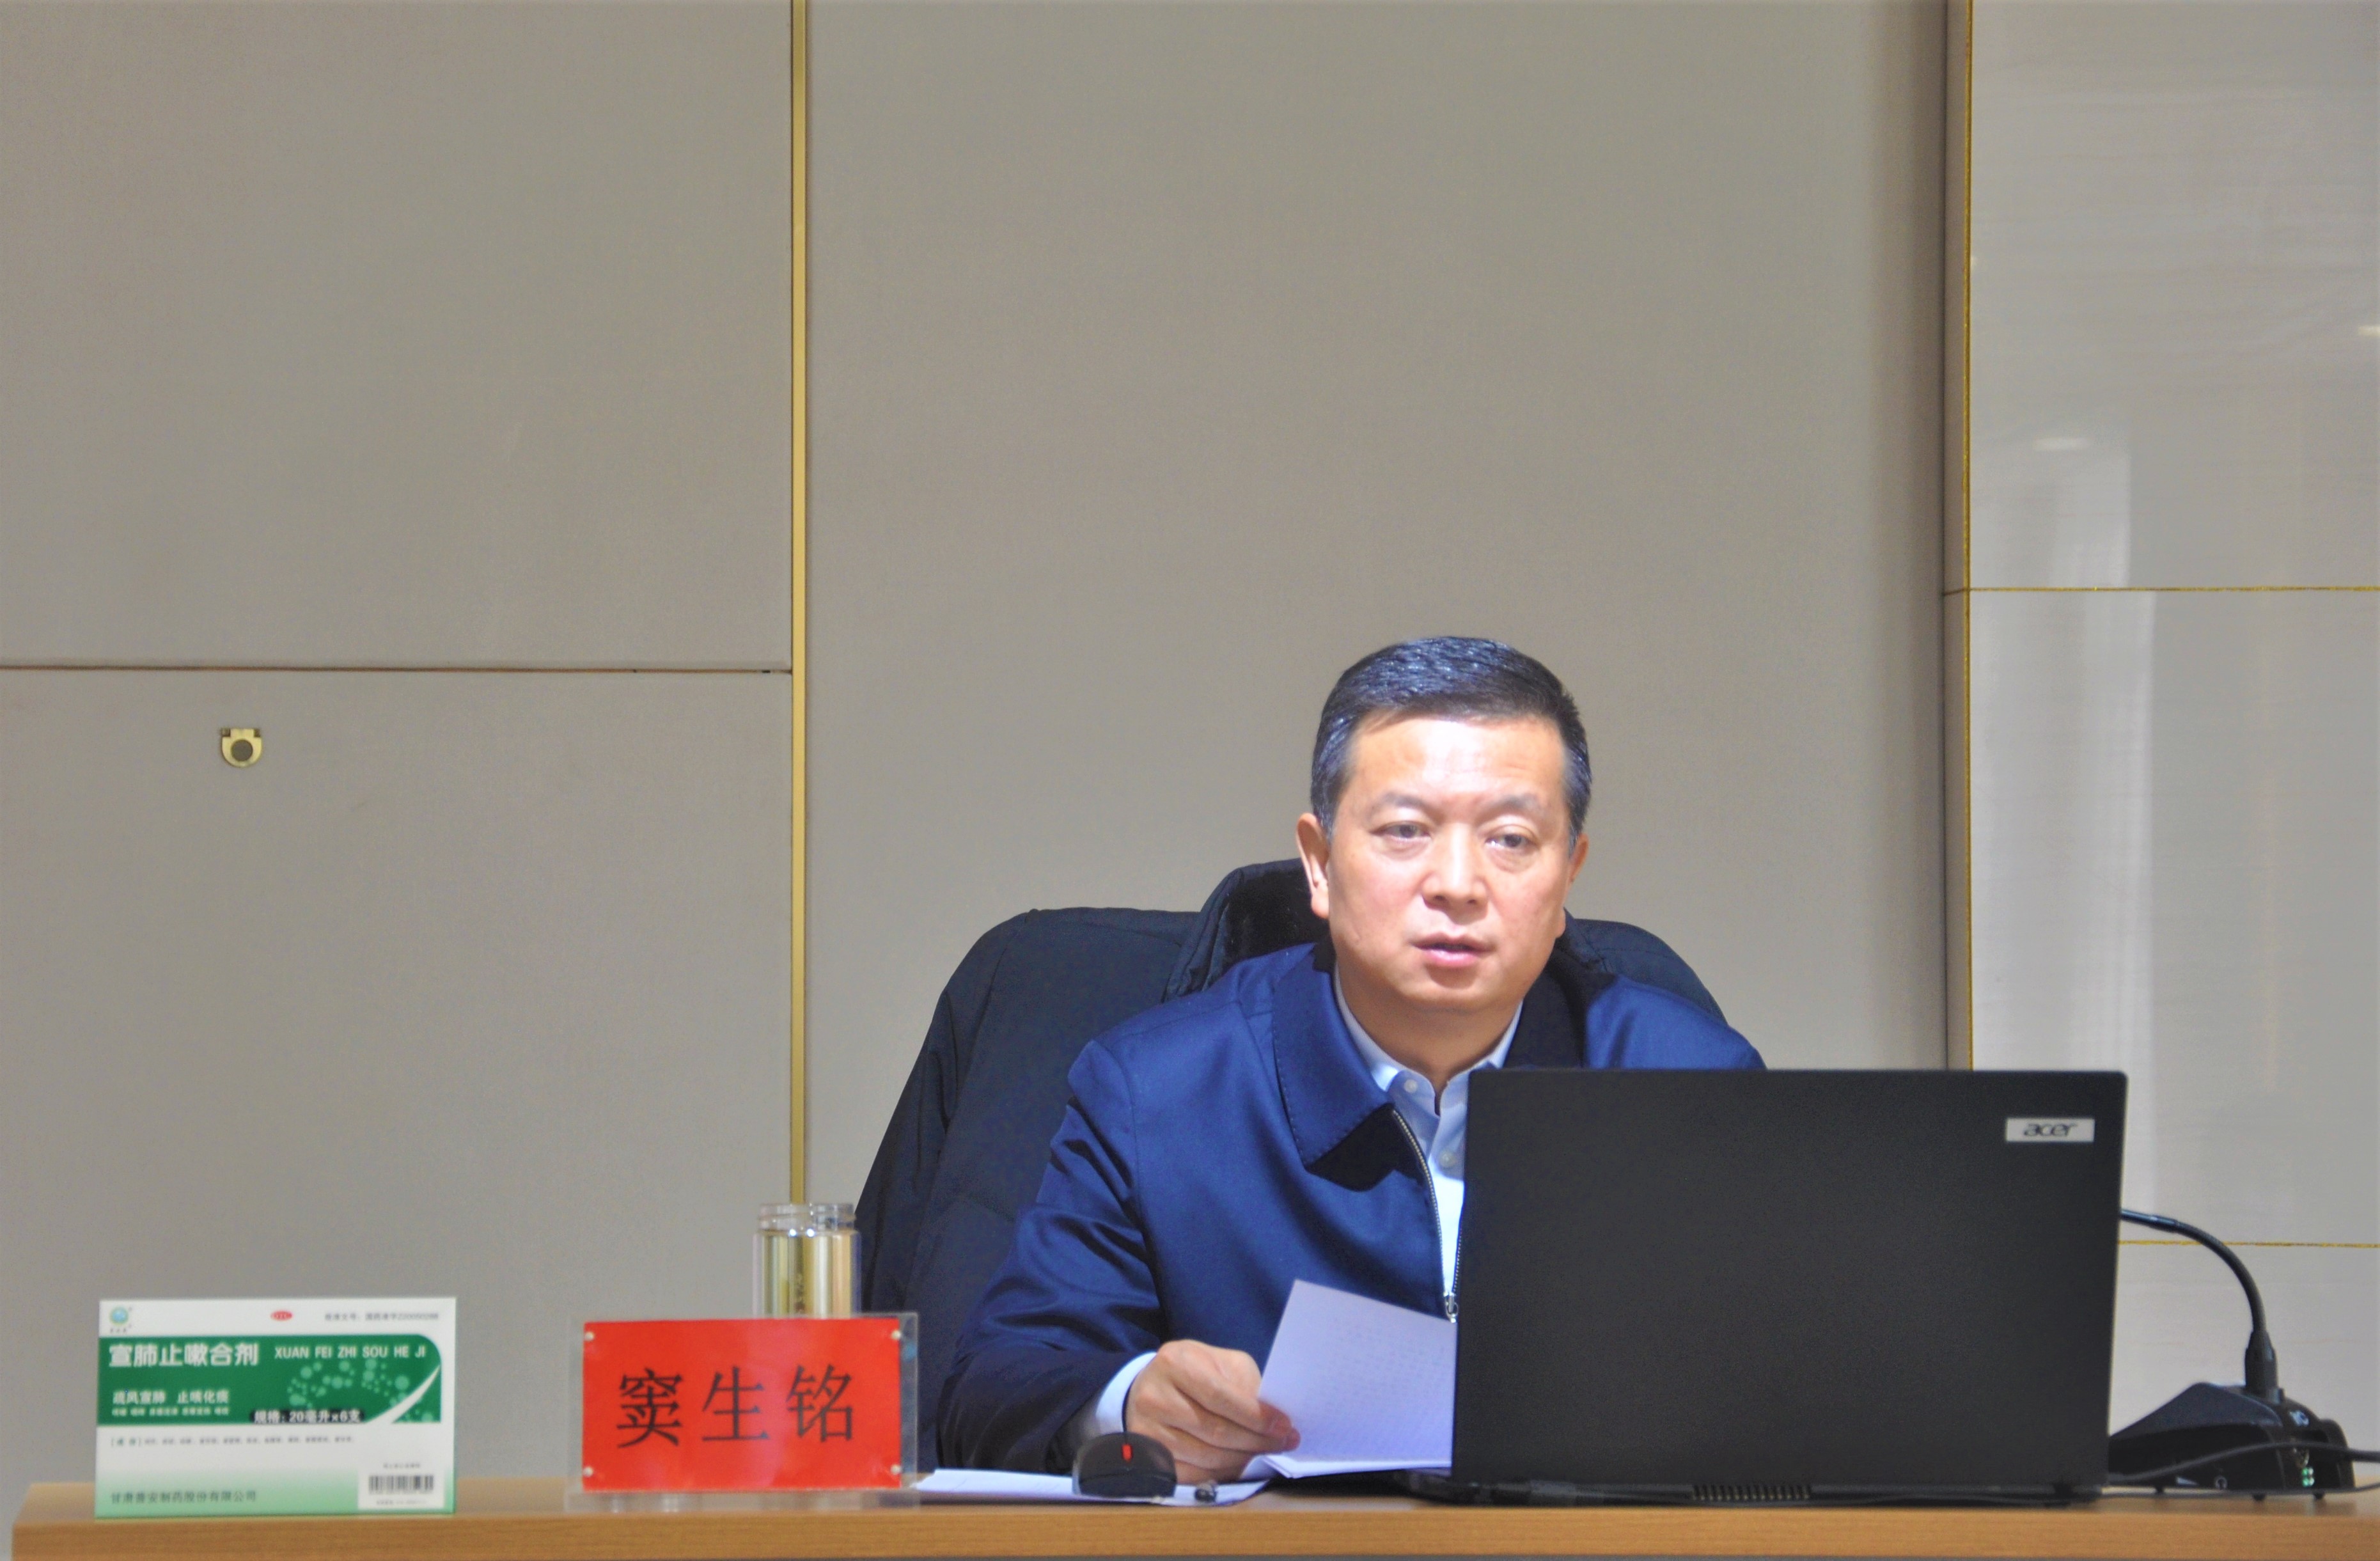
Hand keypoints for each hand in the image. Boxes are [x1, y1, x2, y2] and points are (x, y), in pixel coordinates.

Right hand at [1123, 1340, 1297, 1482]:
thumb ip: (1245, 1385)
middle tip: (1283, 1443)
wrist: (1150, 1387)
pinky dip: (1221, 1473)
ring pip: (1206, 1457)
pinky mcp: (1148, 1457)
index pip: (1220, 1397)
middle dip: (1255, 1441)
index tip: (1284, 1426)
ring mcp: (1147, 1431)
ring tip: (1263, 1452)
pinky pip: (1192, 1475)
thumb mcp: (1220, 1363)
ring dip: (1242, 1459)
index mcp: (1175, 1364)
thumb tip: (1272, 1419)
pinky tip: (1238, 1463)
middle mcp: (1155, 1397)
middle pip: (1214, 1431)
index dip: (1255, 1416)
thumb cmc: (1193, 1371)